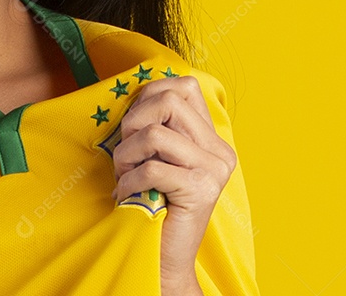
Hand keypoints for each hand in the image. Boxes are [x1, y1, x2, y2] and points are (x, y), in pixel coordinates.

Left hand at [110, 74, 235, 292]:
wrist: (164, 257)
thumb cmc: (152, 203)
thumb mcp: (157, 156)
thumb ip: (157, 126)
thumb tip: (137, 93)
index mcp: (213, 139)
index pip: (184, 87)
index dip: (148, 97)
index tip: (132, 125)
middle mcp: (220, 151)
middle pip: (168, 102)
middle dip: (132, 124)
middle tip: (124, 154)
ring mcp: (214, 170)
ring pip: (154, 134)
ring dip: (127, 155)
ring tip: (125, 176)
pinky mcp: (201, 190)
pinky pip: (152, 168)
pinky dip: (130, 181)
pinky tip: (129, 195)